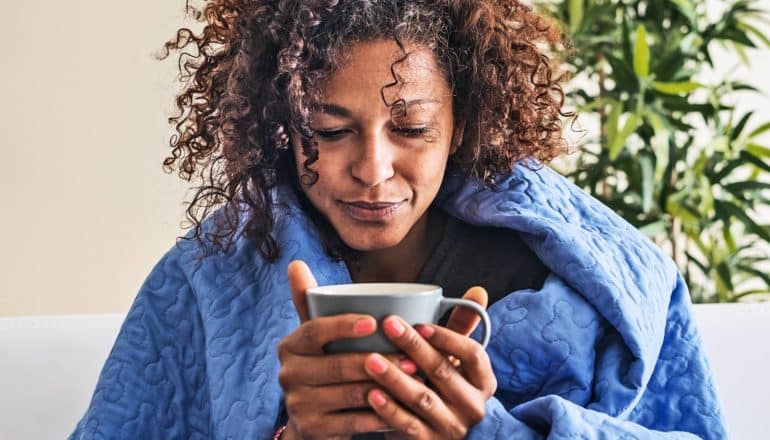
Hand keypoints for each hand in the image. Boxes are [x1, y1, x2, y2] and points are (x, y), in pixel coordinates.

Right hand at [278, 261, 416, 438]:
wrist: (314, 420)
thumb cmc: (326, 365)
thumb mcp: (318, 336)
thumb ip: (312, 301)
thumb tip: (295, 262)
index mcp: (290, 346)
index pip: (314, 330)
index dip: (342, 325)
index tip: (372, 321)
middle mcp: (288, 374)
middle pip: (336, 365)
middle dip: (379, 361)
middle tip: (412, 358)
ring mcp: (298, 405)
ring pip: (349, 394)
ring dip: (387, 388)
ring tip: (416, 381)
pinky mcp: (313, 429)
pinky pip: (354, 423)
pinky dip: (381, 416)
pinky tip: (405, 409)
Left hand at [363, 287, 496, 438]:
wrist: (435, 436)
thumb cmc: (444, 387)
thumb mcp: (456, 362)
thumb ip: (461, 329)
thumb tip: (478, 290)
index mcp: (483, 381)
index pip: (474, 354)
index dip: (449, 337)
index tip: (421, 323)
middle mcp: (473, 405)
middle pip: (443, 372)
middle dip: (414, 347)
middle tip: (388, 324)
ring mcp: (452, 427)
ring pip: (422, 398)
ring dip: (394, 377)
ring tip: (370, 359)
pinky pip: (408, 425)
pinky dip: (388, 410)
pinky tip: (370, 393)